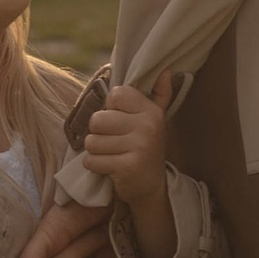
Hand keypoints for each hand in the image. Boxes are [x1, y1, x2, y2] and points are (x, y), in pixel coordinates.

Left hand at [81, 74, 177, 257]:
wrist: (152, 187)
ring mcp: (139, 147)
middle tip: (114, 143)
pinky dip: (95, 166)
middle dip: (99, 134)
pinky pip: (92, 160)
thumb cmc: (145, 148)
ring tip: (112, 155)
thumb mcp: (155, 120)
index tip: (122, 122)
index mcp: (151, 111)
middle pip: (98, 119)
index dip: (111, 109)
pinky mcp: (127, 167)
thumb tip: (166, 70)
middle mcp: (148, 126)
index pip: (115, 94)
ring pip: (92, 141)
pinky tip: (109, 168)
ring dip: (96, 151)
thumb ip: (159, 95)